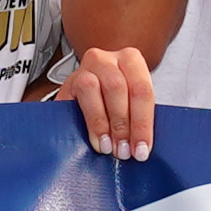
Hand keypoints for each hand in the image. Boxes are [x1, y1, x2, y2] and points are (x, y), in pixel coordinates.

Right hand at [60, 41, 156, 161]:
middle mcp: (107, 60)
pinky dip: (88, 123)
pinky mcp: (67, 82)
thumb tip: (142, 147)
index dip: (143, 123)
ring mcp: (85, 68)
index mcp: (131, 60)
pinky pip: (74, 99)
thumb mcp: (131, 102)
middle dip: (122, 125)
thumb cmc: (115, 99)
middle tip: (123, 151)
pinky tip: (93, 139)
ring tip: (107, 147)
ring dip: (102, 123)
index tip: (141, 150)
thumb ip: (138, 117)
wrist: (86, 93)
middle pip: (118, 88)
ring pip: (93, 88)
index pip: (142, 90)